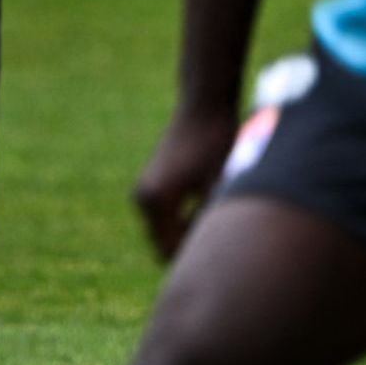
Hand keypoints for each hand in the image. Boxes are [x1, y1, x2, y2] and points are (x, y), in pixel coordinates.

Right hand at [131, 108, 235, 263]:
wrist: (204, 107)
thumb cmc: (217, 143)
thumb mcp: (219, 183)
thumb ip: (212, 217)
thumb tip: (213, 249)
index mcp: (156, 201)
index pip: (171, 250)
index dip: (197, 258)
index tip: (222, 254)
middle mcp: (143, 198)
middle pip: (164, 244)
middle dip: (190, 249)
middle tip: (221, 243)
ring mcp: (145, 191)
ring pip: (165, 231)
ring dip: (187, 234)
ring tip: (217, 224)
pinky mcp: (152, 184)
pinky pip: (166, 217)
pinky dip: (183, 221)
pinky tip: (209, 211)